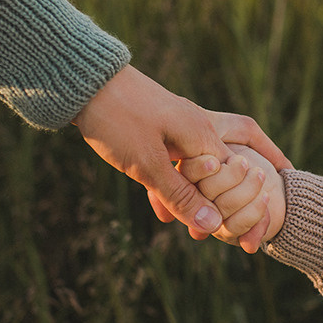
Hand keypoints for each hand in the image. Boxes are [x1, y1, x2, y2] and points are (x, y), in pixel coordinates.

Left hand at [73, 65, 290, 239]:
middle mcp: (199, 130)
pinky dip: (171, 185)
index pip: (236, 182)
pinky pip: (177, 163)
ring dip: (190, 199)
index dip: (236, 213)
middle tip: (201, 238)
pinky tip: (157, 206)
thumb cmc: (117, 119)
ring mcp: (180, 128)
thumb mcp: (148, 164)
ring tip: (179, 227)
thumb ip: (181, 196)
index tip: (237, 241)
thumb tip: (214, 226)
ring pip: (197, 173)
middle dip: (218, 208)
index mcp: (204, 137)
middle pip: (222, 178)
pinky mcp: (161, 128)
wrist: (85, 81)